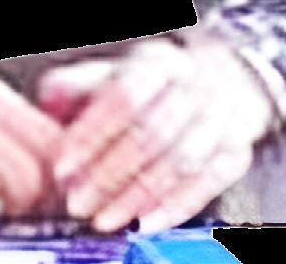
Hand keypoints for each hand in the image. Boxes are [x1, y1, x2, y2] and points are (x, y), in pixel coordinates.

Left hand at [35, 31, 276, 235]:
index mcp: (156, 62)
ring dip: (138, 197)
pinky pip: (209, 183)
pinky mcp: (237, 152)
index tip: (63, 167)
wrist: (220, 83)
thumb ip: (75, 87)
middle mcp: (193, 86)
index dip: (90, 135)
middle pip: (151, 133)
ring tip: (105, 219)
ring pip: (181, 161)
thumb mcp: (111, 74)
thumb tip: (49, 101)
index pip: (122, 97)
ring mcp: (221, 119)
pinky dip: (176, 207)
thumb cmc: (153, 87)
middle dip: (109, 174)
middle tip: (78, 202)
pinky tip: (147, 224)